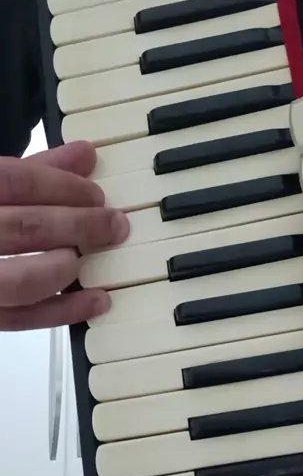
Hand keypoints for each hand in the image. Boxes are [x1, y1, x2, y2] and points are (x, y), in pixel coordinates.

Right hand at [0, 141, 128, 330]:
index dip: (62, 186)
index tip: (95, 194)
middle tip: (114, 225)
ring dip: (67, 268)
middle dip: (79, 226)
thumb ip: (34, 170)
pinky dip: (63, 311)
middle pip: (25, 228)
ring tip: (89, 257)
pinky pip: (23, 319)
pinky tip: (95, 300)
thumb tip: (85, 156)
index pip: (15, 181)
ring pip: (23, 281)